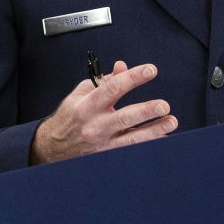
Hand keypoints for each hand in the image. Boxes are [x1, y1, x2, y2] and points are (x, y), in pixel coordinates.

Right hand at [31, 61, 177, 164]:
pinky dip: (148, 145)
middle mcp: (96, 125)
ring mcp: (103, 143)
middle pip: (125, 117)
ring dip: (154, 130)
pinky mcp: (108, 156)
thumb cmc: (69, 118)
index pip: (113, 88)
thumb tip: (123, 67)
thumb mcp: (81, 94)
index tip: (150, 70)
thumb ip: (104, 81)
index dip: (133, 78)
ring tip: (171, 122)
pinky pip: (131, 150)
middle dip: (146, 111)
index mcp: (88, 105)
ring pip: (132, 138)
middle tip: (164, 105)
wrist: (52, 148)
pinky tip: (162, 138)